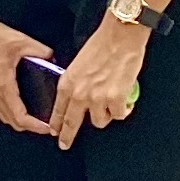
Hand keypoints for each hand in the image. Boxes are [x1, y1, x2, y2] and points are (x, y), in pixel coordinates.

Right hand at [0, 5, 54, 136]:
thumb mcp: (19, 40)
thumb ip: (39, 50)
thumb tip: (50, 57)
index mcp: (2, 84)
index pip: (20, 117)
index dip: (36, 126)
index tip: (47, 127)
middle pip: (11, 121)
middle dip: (28, 126)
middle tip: (42, 123)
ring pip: (0, 114)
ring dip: (15, 119)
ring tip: (30, 115)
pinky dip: (5, 110)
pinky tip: (11, 101)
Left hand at [46, 20, 146, 149]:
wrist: (119, 37)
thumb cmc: (101, 45)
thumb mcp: (78, 65)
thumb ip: (76, 83)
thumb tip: (78, 96)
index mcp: (67, 83)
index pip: (58, 110)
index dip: (56, 124)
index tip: (55, 132)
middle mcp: (79, 93)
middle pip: (71, 123)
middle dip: (67, 136)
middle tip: (65, 143)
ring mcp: (97, 98)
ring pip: (99, 121)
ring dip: (106, 115)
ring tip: (111, 104)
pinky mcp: (116, 99)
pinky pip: (118, 115)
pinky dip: (123, 110)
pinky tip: (125, 102)